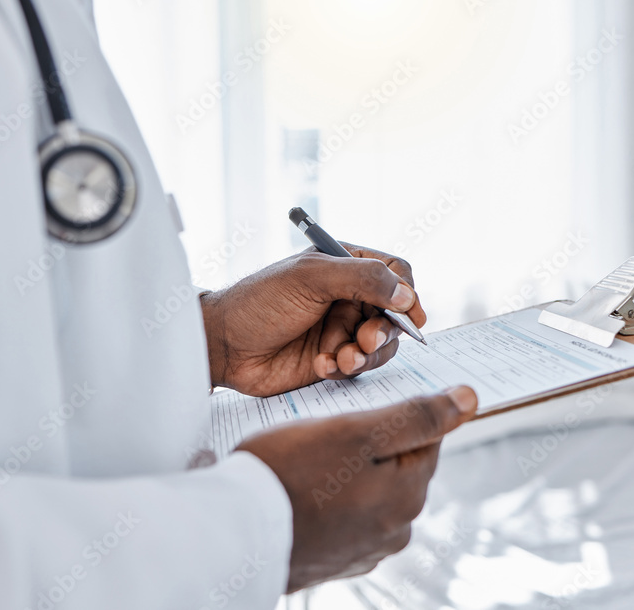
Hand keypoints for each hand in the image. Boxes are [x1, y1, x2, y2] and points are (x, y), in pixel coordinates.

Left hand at [200, 244, 426, 396]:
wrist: (224, 345)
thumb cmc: (259, 302)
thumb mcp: (311, 278)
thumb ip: (361, 278)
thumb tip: (406, 293)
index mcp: (346, 265)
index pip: (396, 273)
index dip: (407, 293)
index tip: (409, 313)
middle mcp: (349, 296)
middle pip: (394, 313)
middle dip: (384, 330)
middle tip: (365, 340)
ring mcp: (342, 329)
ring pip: (382, 345)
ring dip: (365, 354)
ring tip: (339, 359)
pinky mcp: (335, 359)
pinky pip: (360, 367)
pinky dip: (345, 368)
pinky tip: (320, 366)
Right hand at [236, 385, 477, 591]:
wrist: (233, 533)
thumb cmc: (289, 473)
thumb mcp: (356, 431)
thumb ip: (416, 416)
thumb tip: (469, 399)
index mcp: (408, 495)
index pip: (425, 438)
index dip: (395, 412)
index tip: (361, 405)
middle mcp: (395, 530)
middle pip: (398, 466)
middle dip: (370, 444)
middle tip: (325, 431)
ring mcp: (365, 550)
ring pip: (370, 491)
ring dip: (349, 473)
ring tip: (308, 460)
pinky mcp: (335, 560)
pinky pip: (345, 516)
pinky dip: (330, 500)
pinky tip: (302, 490)